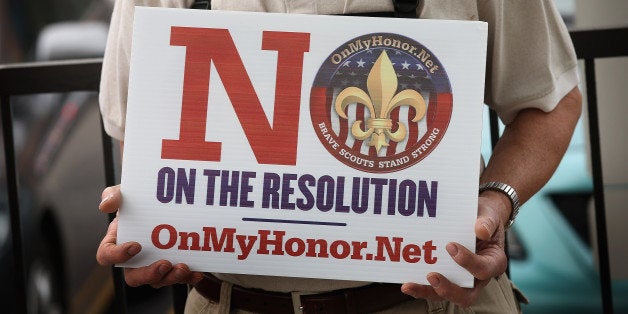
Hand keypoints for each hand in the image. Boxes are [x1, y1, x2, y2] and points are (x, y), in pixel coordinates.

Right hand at [96, 185, 202, 287]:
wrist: (168, 202)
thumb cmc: (140, 200)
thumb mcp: (126, 193)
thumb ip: (114, 195)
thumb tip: (105, 206)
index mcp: (117, 243)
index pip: (107, 256)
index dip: (118, 255)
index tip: (136, 246)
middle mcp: (133, 259)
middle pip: (134, 277)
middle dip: (150, 274)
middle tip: (165, 263)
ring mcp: (154, 265)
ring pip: (158, 281)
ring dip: (171, 278)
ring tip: (184, 267)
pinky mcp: (173, 268)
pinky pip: (179, 279)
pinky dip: (189, 278)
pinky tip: (198, 272)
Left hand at [400, 193, 508, 307]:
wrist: (478, 220)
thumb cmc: (484, 218)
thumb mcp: (490, 216)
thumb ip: (487, 222)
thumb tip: (480, 231)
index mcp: (493, 262)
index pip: (484, 270)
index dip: (468, 262)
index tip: (450, 246)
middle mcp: (479, 278)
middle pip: (466, 296)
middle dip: (447, 289)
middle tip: (431, 276)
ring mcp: (462, 281)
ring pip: (447, 295)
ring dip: (427, 292)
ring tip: (408, 285)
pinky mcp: (447, 278)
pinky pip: (434, 288)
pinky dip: (420, 287)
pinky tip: (406, 283)